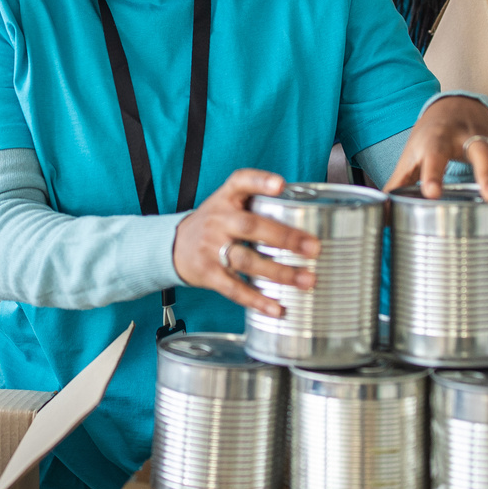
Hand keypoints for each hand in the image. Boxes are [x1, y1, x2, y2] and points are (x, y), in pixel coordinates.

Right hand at [173, 170, 320, 316]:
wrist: (174, 246)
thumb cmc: (213, 224)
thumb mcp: (228, 203)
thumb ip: (258, 203)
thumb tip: (307, 215)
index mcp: (226, 198)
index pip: (241, 182)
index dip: (260, 181)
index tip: (280, 185)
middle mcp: (218, 220)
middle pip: (250, 227)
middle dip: (284, 237)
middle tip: (313, 247)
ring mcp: (211, 248)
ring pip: (247, 260)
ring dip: (279, 272)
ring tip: (306, 280)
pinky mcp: (208, 273)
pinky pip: (234, 288)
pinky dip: (257, 300)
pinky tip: (277, 308)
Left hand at [383, 97, 487, 203]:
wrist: (454, 105)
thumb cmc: (430, 135)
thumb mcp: (411, 155)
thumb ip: (397, 184)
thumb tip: (380, 213)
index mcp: (437, 139)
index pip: (433, 155)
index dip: (432, 174)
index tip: (432, 193)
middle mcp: (466, 136)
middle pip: (478, 151)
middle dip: (486, 174)